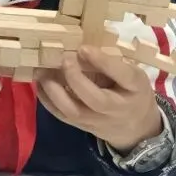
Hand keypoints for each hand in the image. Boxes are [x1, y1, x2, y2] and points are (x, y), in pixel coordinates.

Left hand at [36, 46, 162, 152]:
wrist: (136, 128)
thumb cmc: (132, 93)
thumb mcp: (132, 75)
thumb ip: (111, 64)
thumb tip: (81, 49)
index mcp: (135, 89)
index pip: (123, 76)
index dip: (103, 61)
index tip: (84, 48)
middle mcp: (116, 109)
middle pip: (96, 99)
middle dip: (75, 78)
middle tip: (63, 59)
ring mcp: (97, 121)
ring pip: (73, 111)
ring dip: (53, 90)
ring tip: (42, 71)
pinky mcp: (81, 126)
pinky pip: (61, 116)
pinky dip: (47, 99)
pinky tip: (40, 83)